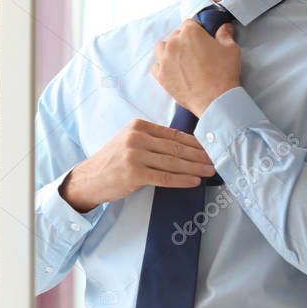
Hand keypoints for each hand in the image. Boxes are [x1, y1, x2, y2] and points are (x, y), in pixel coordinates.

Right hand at [59, 118, 216, 212]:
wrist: (90, 178)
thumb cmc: (113, 161)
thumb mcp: (130, 141)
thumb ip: (153, 140)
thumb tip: (186, 146)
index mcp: (138, 126)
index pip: (173, 135)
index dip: (194, 143)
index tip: (210, 150)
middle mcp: (136, 137)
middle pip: (175, 148)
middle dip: (199, 156)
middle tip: (216, 161)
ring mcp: (134, 155)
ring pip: (172, 162)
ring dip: (194, 168)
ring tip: (210, 172)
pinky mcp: (134, 173)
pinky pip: (164, 177)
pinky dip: (181, 180)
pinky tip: (194, 181)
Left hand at [151, 18, 240, 116]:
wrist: (215, 99)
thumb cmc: (224, 73)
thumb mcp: (231, 48)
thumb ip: (225, 34)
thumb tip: (224, 27)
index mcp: (190, 33)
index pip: (189, 23)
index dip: (197, 29)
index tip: (202, 38)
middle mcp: (174, 43)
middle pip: (176, 35)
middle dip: (185, 41)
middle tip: (196, 52)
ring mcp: (165, 59)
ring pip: (162, 48)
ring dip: (170, 50)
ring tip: (182, 60)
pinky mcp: (160, 75)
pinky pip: (156, 66)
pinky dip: (163, 67)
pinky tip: (174, 71)